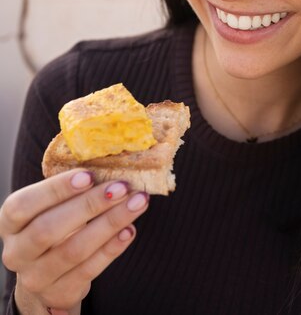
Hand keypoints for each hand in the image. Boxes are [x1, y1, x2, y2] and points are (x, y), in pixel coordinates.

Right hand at [0, 170, 148, 312]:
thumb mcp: (51, 207)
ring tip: (137, 203)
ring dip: (110, 223)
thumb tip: (110, 160)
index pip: (25, 205)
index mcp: (10, 222)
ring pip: (74, 250)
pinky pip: (89, 270)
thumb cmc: (55, 225)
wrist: (48, 276)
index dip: (56, 190)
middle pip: (50, 228)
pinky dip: (112, 248)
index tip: (89, 175)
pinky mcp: (59, 293)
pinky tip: (130, 229)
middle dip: (90, 205)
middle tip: (122, 187)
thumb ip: (72, 188)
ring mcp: (36, 277)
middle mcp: (16, 251)